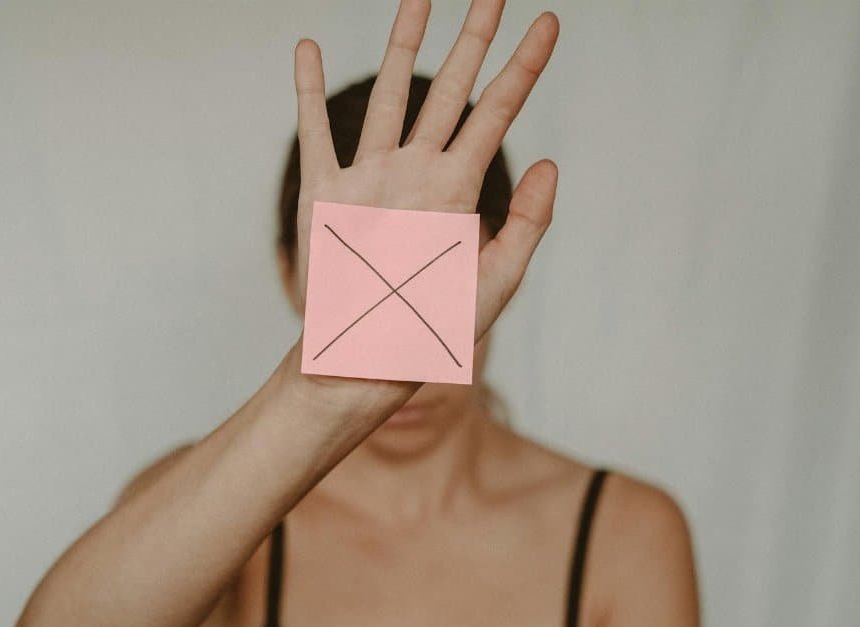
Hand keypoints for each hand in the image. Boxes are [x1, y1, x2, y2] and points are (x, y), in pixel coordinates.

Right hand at [285, 0, 558, 398]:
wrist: (364, 361)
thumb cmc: (431, 332)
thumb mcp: (496, 284)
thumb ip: (528, 224)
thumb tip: (553, 163)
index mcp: (459, 190)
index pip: (499, 112)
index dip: (525, 67)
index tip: (549, 23)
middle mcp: (417, 172)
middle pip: (449, 88)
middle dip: (471, 37)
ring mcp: (369, 177)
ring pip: (386, 93)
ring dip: (400, 44)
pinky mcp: (324, 192)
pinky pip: (315, 131)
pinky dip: (306, 90)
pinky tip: (307, 45)